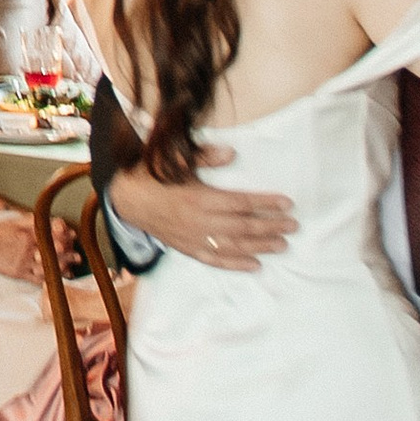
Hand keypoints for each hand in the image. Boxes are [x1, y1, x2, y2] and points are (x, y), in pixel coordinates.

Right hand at [110, 148, 296, 272]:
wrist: (126, 199)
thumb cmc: (152, 174)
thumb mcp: (173, 158)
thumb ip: (203, 156)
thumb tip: (231, 154)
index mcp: (198, 198)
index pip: (241, 203)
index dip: (266, 204)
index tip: (287, 204)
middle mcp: (198, 222)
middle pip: (242, 227)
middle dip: (270, 227)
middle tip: (293, 226)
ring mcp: (193, 239)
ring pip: (233, 246)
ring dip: (260, 247)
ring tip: (282, 245)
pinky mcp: (187, 249)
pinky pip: (215, 261)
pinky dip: (236, 265)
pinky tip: (255, 265)